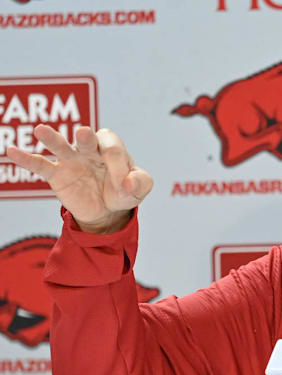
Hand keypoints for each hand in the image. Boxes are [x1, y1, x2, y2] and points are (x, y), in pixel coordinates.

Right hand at [6, 125, 152, 233]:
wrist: (108, 209)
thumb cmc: (124, 190)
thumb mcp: (140, 188)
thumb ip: (141, 182)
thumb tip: (129, 183)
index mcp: (112, 148)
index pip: (113, 150)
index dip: (119, 165)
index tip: (124, 184)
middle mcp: (90, 149)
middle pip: (87, 139)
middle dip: (86, 138)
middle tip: (83, 133)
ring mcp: (71, 160)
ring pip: (61, 146)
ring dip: (52, 138)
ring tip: (41, 130)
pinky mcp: (57, 174)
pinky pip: (40, 165)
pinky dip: (26, 159)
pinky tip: (11, 151)